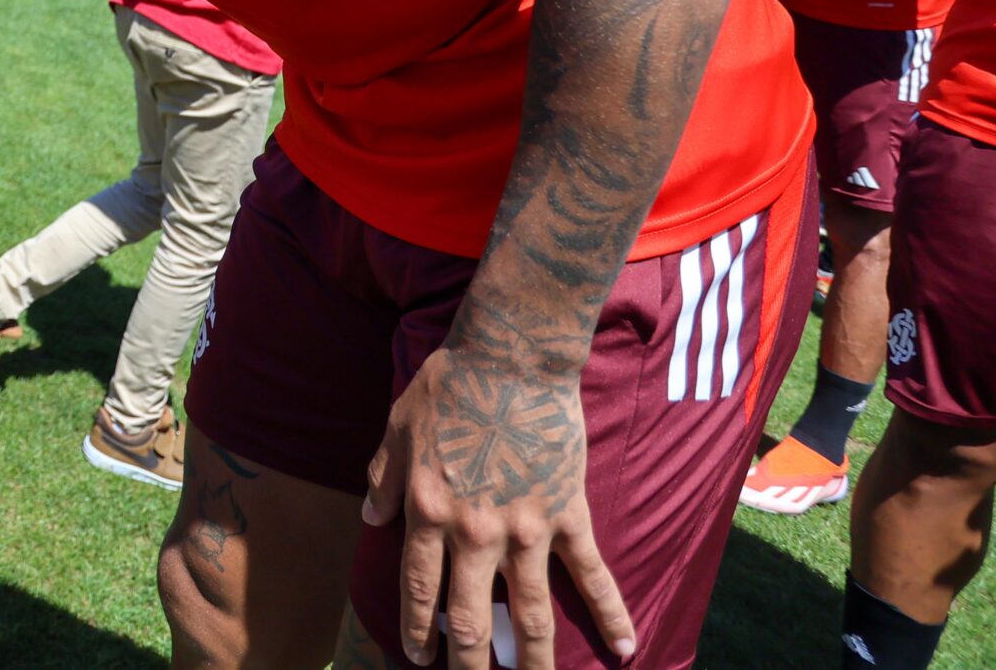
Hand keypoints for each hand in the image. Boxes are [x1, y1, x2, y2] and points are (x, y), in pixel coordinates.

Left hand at [362, 345, 633, 668]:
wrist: (512, 356)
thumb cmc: (449, 385)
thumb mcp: (397, 428)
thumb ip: (383, 479)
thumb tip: (370, 519)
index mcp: (428, 511)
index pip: (418, 589)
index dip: (416, 628)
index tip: (415, 655)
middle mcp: (474, 531)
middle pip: (470, 616)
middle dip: (468, 662)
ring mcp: (526, 528)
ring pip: (531, 612)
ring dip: (533, 659)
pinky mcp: (568, 515)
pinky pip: (592, 573)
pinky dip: (611, 613)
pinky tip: (624, 648)